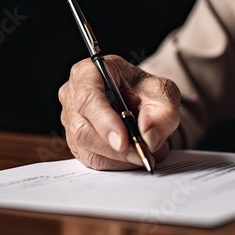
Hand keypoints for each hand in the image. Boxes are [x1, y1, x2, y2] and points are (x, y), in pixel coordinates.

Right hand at [58, 55, 180, 170]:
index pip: (88, 97)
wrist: (139, 100)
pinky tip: (132, 155)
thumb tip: (148, 138)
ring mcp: (70, 121)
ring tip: (144, 151)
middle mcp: (72, 95)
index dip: (103, 121)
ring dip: (119, 157)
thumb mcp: (163, 94)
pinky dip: (116, 163)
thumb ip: (162, 113)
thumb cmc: (144, 90)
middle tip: (143, 153)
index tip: (123, 141)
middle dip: (115, 148)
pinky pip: (92, 159)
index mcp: (88, 72)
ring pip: (87, 149)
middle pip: (83, 129)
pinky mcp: (76, 142)